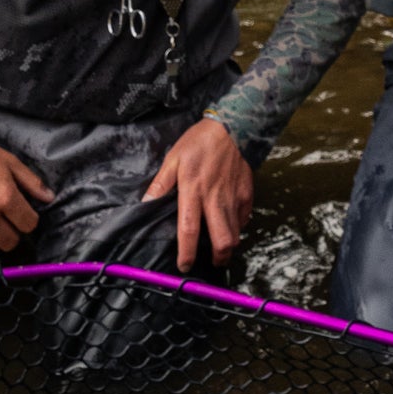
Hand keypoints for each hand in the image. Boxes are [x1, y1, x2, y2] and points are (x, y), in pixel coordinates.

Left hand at [143, 117, 253, 272]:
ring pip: (236, 233)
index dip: (186, 252)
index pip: (189, 229)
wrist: (232, 127)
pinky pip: (244, 218)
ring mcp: (233, 197)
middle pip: (222, 240)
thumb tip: (145, 204)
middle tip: (210, 262)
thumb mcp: (173, 159)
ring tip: (220, 248)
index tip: (184, 266)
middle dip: (217, 258)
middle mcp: (215, 199)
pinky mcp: (247, 193)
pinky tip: (230, 223)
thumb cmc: (198, 142)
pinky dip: (238, 226)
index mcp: (193, 191)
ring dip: (228, 245)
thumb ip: (160, 184)